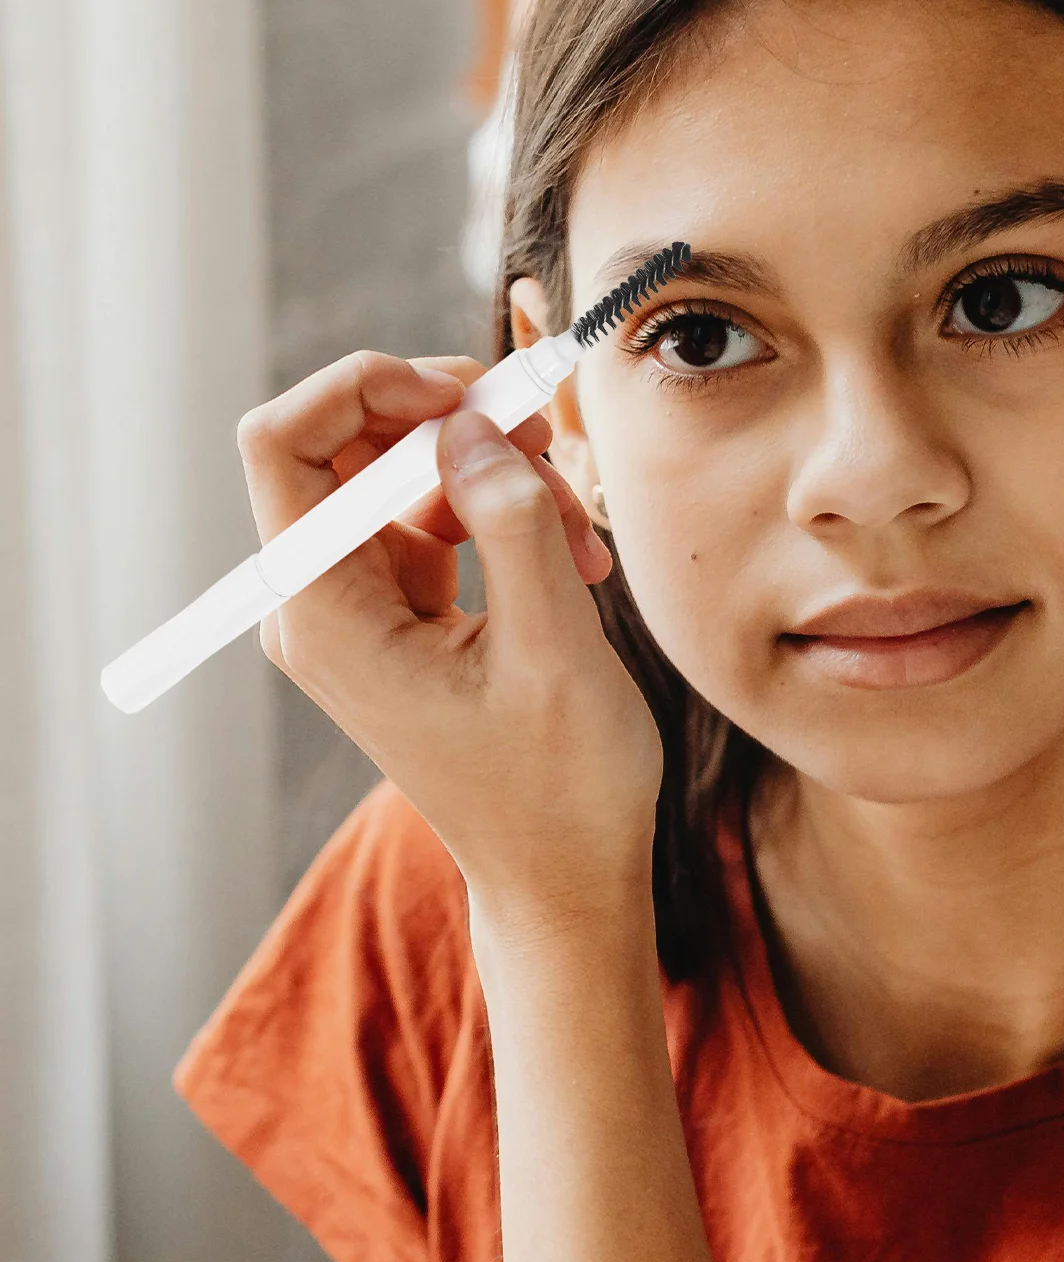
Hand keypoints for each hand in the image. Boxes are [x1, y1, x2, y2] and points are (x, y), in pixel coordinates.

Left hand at [235, 350, 663, 920]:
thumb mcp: (554, 650)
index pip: (286, 443)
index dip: (365, 386)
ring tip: (580, 525)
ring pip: (405, 477)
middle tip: (543, 436)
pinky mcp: (402, 615)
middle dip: (449, 424)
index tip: (466, 395)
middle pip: (348, 447)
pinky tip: (574, 555)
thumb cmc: (559, 787)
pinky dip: (504, 515)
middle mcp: (322, 604)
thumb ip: (513, 523)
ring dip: (495, 474)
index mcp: (326, 615)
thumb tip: (472, 425)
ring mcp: (361, 608)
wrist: (563, 875)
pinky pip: (438, 521)